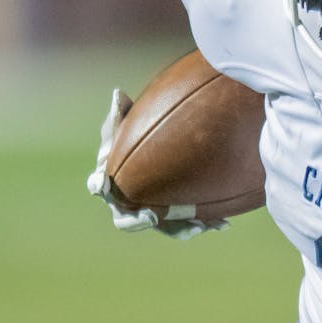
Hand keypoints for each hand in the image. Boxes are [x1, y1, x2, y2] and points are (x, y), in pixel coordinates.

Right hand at [86, 89, 213, 239]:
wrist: (165, 155)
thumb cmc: (136, 137)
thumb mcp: (129, 122)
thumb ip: (123, 113)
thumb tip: (118, 94)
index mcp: (109, 181)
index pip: (98, 186)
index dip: (100, 186)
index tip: (105, 183)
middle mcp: (126, 203)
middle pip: (127, 219)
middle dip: (138, 220)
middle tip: (152, 216)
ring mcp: (150, 213)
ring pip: (163, 226)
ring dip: (178, 228)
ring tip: (198, 226)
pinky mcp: (175, 217)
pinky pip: (188, 224)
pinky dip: (204, 223)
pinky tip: (223, 223)